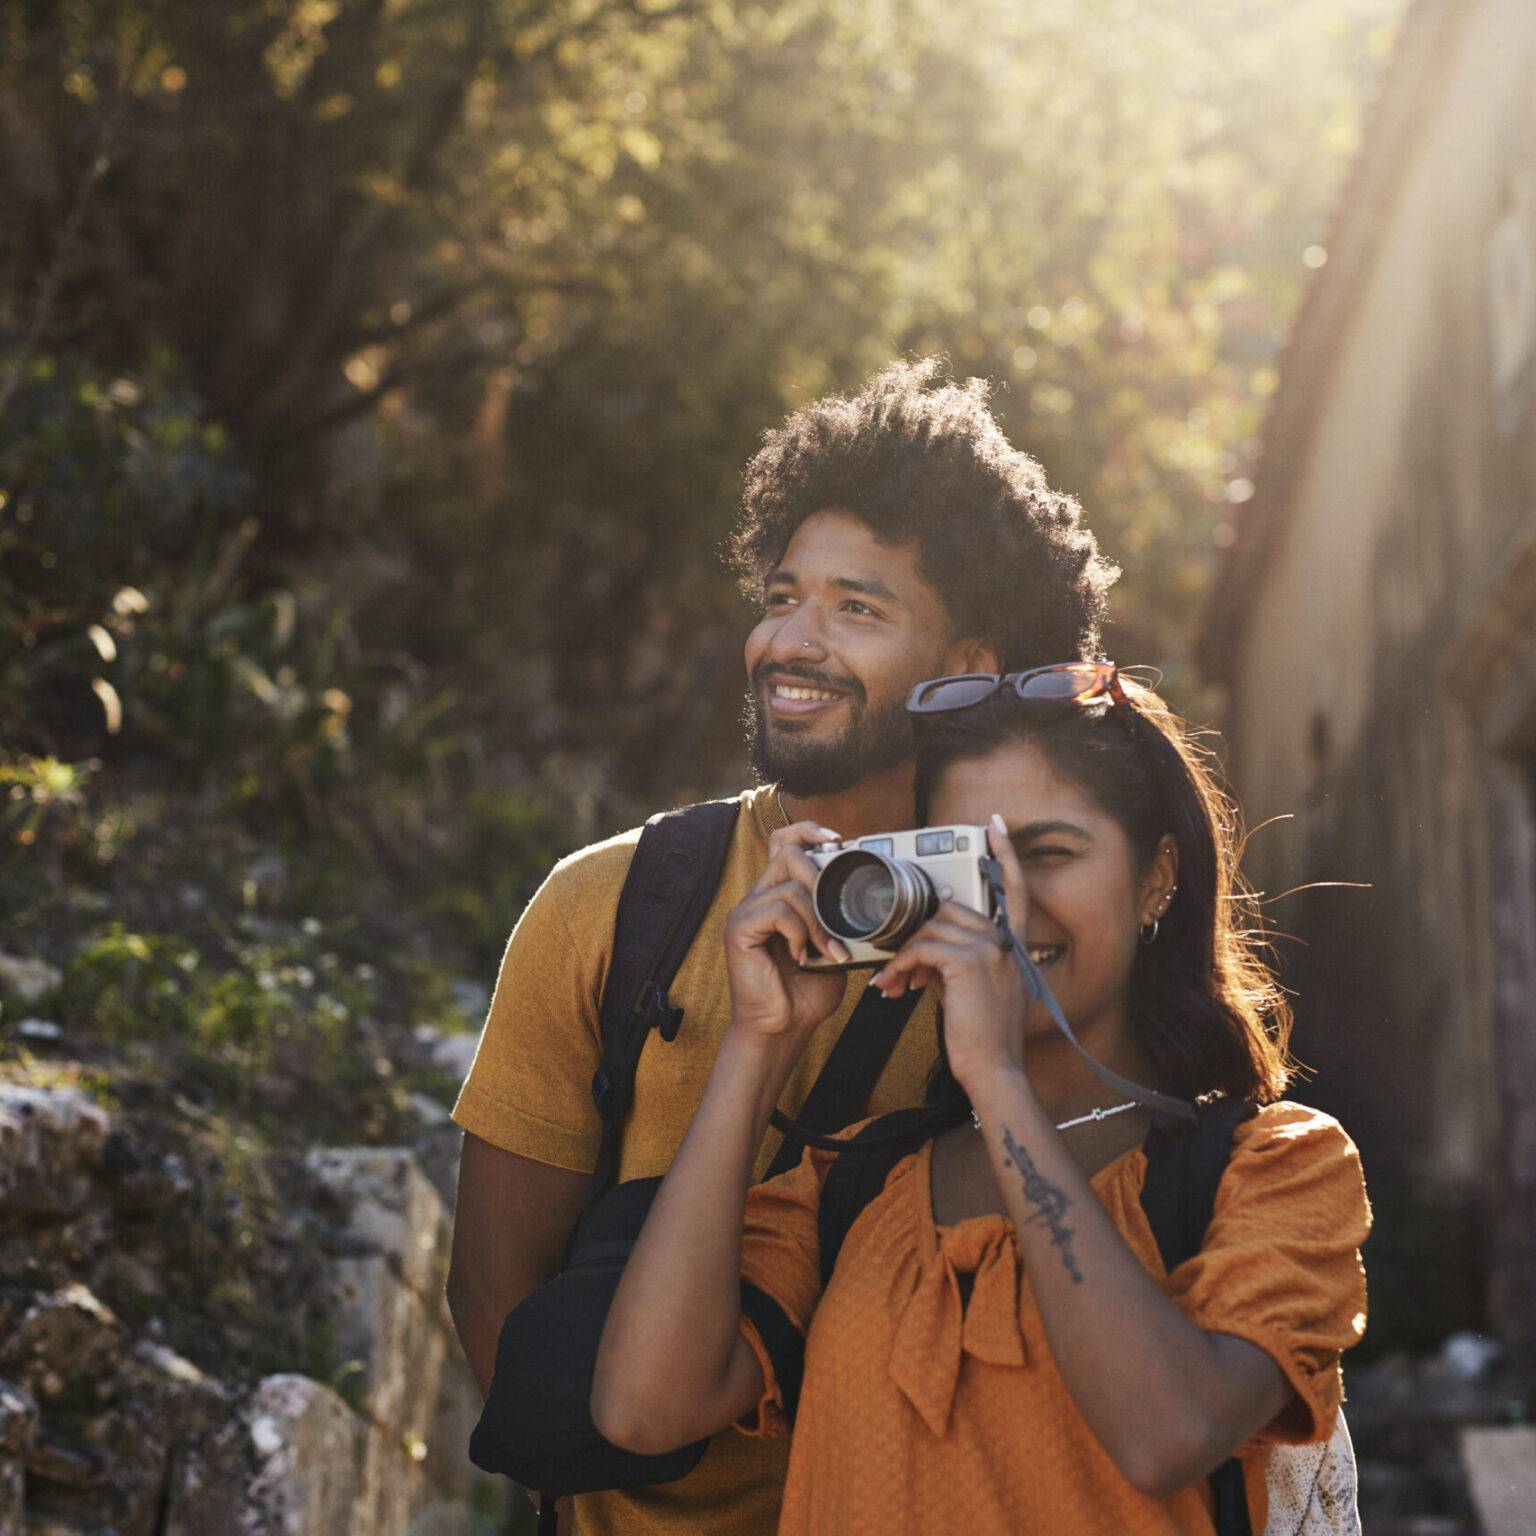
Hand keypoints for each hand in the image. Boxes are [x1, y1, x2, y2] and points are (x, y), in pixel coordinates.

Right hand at [723, 822, 850, 1045]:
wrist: (782, 1028)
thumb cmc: (805, 992)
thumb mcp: (833, 947)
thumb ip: (840, 920)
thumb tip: (871, 901)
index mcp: (778, 896)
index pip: (784, 842)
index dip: (808, 831)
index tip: (838, 840)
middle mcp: (758, 897)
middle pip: (787, 852)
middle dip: (821, 878)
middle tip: (837, 915)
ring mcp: (746, 911)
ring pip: (791, 886)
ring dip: (819, 920)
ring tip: (827, 951)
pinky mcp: (739, 929)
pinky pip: (779, 910)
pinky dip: (800, 933)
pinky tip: (801, 957)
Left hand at [869, 815, 1029, 1091]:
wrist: (992, 1071)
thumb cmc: (980, 1037)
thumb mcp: (973, 990)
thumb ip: (956, 959)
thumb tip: (923, 948)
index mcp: (1011, 946)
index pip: (1014, 889)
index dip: (1005, 854)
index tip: (994, 823)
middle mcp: (1004, 941)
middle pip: (949, 909)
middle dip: (916, 934)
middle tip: (896, 968)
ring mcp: (989, 950)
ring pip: (929, 928)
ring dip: (902, 956)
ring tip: (892, 985)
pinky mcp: (968, 963)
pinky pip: (920, 948)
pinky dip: (900, 966)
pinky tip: (893, 988)